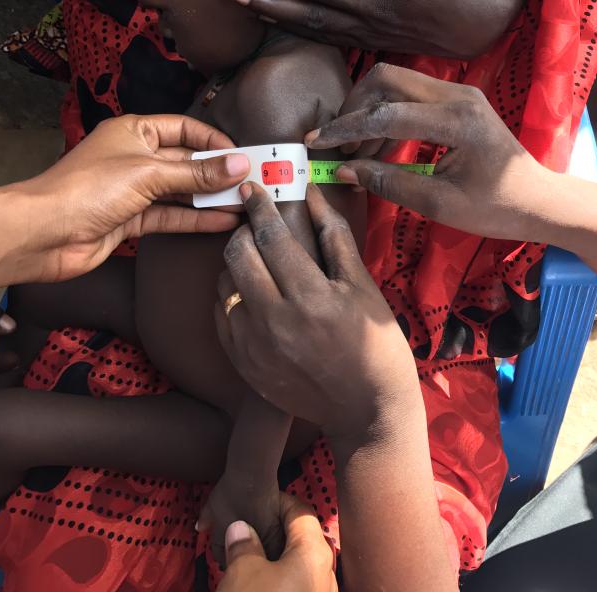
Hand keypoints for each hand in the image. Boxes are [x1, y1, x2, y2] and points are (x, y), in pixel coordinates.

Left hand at [22, 114, 248, 281]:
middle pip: (186, 161)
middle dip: (217, 172)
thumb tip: (239, 165)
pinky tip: (223, 221)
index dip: (214, 139)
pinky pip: (171, 216)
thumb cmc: (86, 189)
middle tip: (252, 181)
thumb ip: (197, 173)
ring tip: (246, 203)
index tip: (242, 154)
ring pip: (181, 191)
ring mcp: (133, 190)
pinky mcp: (132, 219)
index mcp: (135, 131)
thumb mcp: (149, 174)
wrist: (44, 233)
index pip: (184, 128)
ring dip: (211, 198)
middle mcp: (136, 157)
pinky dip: (196, 219)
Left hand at [216, 183, 418, 440]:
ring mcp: (253, 344)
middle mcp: (274, 320)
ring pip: (224, 284)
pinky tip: (251, 291)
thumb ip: (334, 236)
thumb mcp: (362, 285)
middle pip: (238, 255)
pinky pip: (221, 315)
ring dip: (236, 263)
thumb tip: (312, 194)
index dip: (260, 206)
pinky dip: (230, 295)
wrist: (365, 408)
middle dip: (244, 230)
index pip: (271, 237)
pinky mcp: (242, 363)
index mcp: (310, 296)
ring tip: (257, 258)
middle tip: (255, 222)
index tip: (253, 188)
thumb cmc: (375, 343)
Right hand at [217, 496, 336, 591]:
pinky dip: (276, 579)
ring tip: (245, 561)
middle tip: (244, 535)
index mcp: (315, 552)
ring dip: (271, 559)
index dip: (276, 500)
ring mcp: (321, 591)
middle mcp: (326, 571)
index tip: (253, 503)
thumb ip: (244, 544)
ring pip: (295, 565)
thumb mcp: (243, 572)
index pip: (300, 511)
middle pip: (299, 539)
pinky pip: (295, 584)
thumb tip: (240, 529)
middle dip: (270, 534)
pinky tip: (257, 584)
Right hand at [304, 63, 548, 240]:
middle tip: (340, 145)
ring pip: (397, 82)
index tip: (318, 143)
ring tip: (356, 153)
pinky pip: (411, 94)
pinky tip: (378, 148)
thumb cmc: (495, 208)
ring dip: (369, 110)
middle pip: (386, 79)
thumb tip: (344, 170)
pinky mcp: (459, 100)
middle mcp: (457, 95)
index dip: (347, 129)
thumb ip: (390, 183)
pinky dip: (388, 114)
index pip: (386, 114)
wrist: (539, 200)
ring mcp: (460, 93)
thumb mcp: (439, 204)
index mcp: (456, 121)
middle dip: (355, 108)